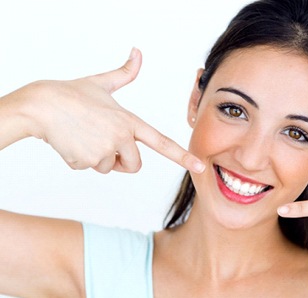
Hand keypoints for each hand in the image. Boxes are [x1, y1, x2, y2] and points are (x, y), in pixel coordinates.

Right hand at [24, 48, 204, 173]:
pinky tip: (73, 142)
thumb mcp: (102, 83)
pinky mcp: (86, 162)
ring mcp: (104, 150)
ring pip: (109, 167)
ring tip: (84, 136)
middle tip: (105, 143)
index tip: (200, 166)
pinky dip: (81, 159)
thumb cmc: (71, 94)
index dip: (182, 156)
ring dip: (98, 158)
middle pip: (134, 166)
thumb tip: (138, 51)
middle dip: (122, 161)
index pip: (161, 142)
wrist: (40, 106)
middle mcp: (121, 137)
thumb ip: (125, 73)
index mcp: (129, 121)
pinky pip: (90, 168)